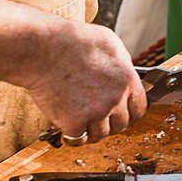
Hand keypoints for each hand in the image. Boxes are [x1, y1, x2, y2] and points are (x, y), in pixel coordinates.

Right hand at [13, 20, 146, 144]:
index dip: (129, 112)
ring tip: (79, 115)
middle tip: (96, 114)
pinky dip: (73, 134)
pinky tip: (67, 122)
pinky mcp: (75, 124)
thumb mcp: (110, 44)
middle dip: (110, 121)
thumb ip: (122, 64)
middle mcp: (116, 99)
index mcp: (127, 80)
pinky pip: (79, 139)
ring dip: (91, 129)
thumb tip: (126, 75)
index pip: (139, 109)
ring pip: (100, 134)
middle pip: (121, 125)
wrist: (42, 50)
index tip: (121, 113)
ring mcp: (96, 113)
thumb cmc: (73, 41)